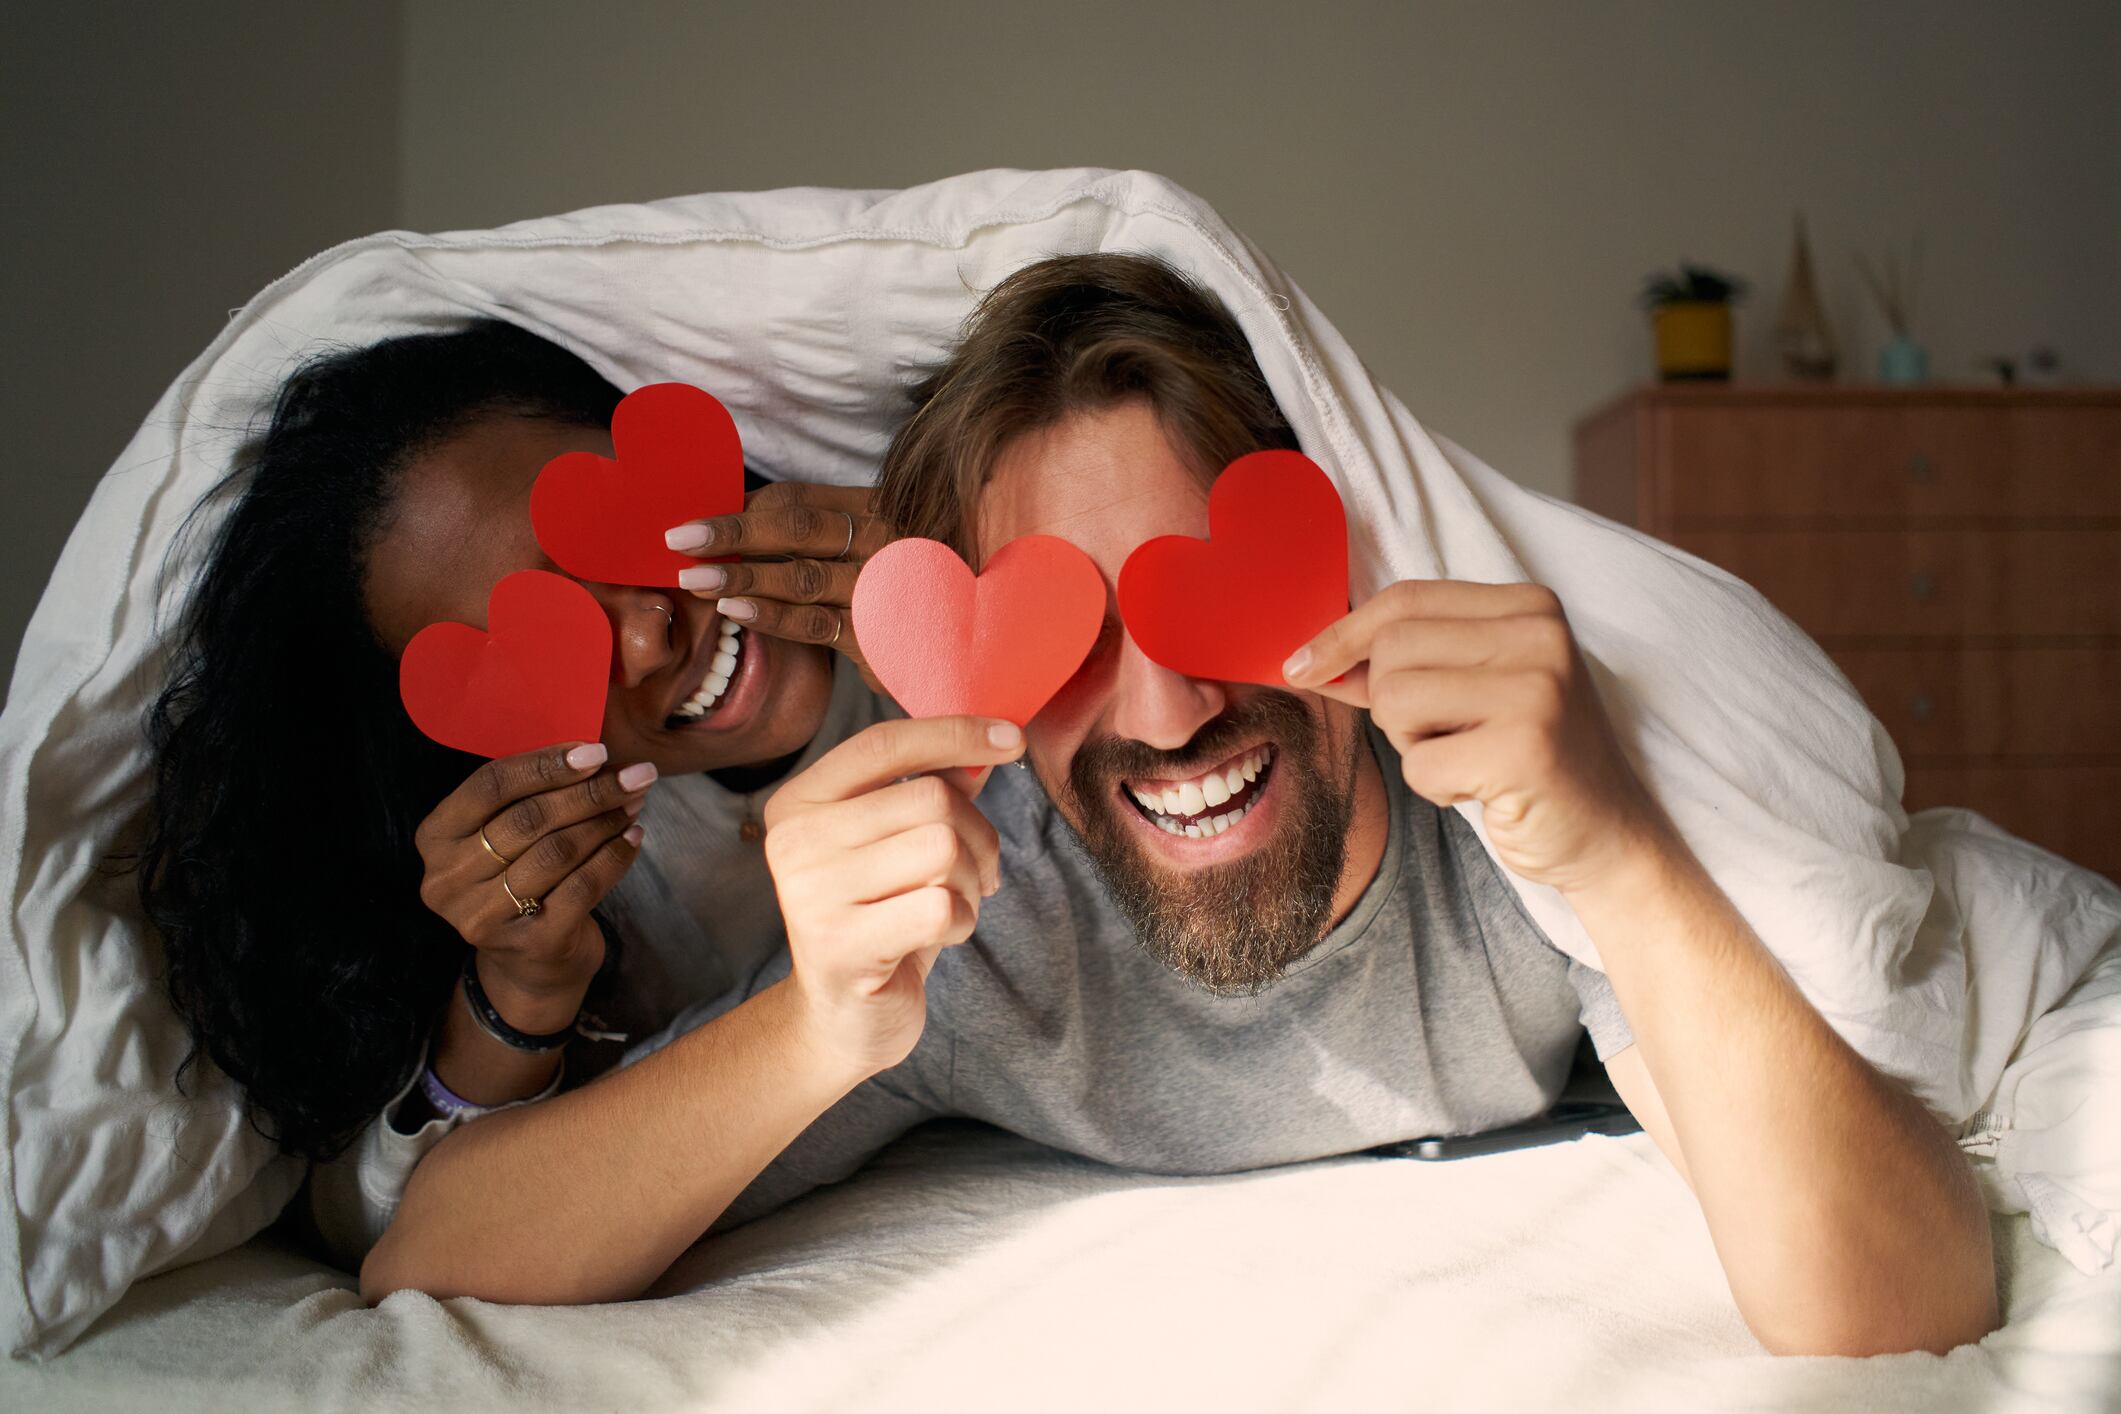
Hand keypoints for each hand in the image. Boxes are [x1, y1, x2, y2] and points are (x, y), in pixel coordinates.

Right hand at [414, 742, 654, 1030]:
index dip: (545, 765)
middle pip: (528, 819)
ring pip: (557, 852)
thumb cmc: (519, 880)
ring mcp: (484, 916)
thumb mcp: (503, 837)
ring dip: (605, 821)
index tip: (596, 751)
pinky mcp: (530, 943)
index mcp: (435, 838)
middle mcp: (448, 880)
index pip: (490, 787)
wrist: (529, 965)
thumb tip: (595, 755)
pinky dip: (614, 857)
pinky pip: (583, 887)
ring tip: (635, 803)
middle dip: (589, 792)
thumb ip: (530, 796)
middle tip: (635, 775)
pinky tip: (634, 838)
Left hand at [665, 481, 894, 689]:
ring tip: (693, 580)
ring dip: (742, 576)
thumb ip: (822, 534)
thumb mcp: (878, 544)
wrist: (982, 635)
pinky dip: (772, 617)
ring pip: (801, 576)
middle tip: (678, 539)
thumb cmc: (914, 586)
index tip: (695, 519)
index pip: (798, 500)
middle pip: (796, 528)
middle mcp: (884, 539)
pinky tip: (737, 613)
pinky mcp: (882, 636)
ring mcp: (885, 587)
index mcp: (877, 508)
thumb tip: (738, 520)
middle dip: (731, 532)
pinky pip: (816, 625)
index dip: (742, 507)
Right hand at [760, 716, 1023, 1078]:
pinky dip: (961, 922)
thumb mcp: (899, 846)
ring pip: (943, 849)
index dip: (954, 732)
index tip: (1013, 738)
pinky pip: (942, 907)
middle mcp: (795, 842)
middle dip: (979, 836)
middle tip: (979, 873)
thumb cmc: (880, 919)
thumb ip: (934, 791)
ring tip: (952, 906)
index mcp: (801, 802)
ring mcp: (810, 895)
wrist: (842, 1018)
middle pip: (931, 799)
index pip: (884, 744)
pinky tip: (938, 937)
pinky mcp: (840, 947)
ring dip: (971, 882)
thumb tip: (990, 743)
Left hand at [1283, 580, 1674, 895]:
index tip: (1300, 665)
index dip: (1343, 634)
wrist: (1609, 836)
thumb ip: (1405, 663)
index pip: (1406, 599)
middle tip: (1444, 735)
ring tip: (1470, 758)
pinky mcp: (1525, 749)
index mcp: (1529, 606)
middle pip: (1392, 650)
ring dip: (1414, 746)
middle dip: (1391, 704)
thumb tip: (1311, 658)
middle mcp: (1540, 635)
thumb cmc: (1531, 760)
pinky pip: (1419, 764)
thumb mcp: (1476, 689)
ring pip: (1395, 702)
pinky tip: (1486, 790)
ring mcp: (1538, 689)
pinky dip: (1437, 787)